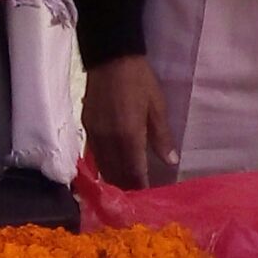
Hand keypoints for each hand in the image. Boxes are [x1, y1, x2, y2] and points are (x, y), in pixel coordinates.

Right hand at [83, 56, 178, 189]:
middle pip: (116, 174)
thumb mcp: (157, 106)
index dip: (140, 187)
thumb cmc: (140, 80)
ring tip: (124, 187)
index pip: (134, 172)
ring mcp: (94, 134)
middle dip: (126, 187)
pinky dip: (102, 164)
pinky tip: (110, 167)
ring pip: (102, 167)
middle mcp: (109, 141)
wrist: (111, 58)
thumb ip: (162, 136)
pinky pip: (94, 154)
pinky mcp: (85, 127)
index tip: (147, 199)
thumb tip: (171, 161)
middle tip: (136, 197)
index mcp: (129, 136)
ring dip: (113, 178)